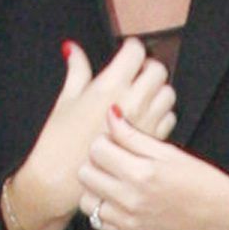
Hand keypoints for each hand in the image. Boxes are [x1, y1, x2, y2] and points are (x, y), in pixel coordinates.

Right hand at [8, 38, 174, 229]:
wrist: (62, 181)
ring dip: (156, 89)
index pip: (135, 51)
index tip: (124, 54)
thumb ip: (77, 70)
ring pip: (168, 92)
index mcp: (110, 86)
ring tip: (140, 95)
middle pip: (158, 69)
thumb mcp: (66, 100)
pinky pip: (169, 117)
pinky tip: (144, 116)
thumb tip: (72, 48)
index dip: (130, 48)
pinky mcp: (151, 142)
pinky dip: (160, 112)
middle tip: (133, 73)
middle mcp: (133, 102)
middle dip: (146, 67)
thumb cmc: (59, 142)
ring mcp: (145, 122)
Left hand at [77, 107, 228, 229]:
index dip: (105, 141)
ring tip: (115, 182)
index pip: (97, 149)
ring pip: (86, 201)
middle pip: (85, 174)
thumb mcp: (169, 153)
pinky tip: (120, 201)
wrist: (223, 218)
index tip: (116, 143)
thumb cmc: (202, 182)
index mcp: (141, 173)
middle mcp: (131, 200)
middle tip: (113, 161)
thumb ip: (134, 135)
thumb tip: (111, 113)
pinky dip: (104, 210)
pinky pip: (98, 223)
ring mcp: (129, 223)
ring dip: (96, 189)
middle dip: (96, 163)